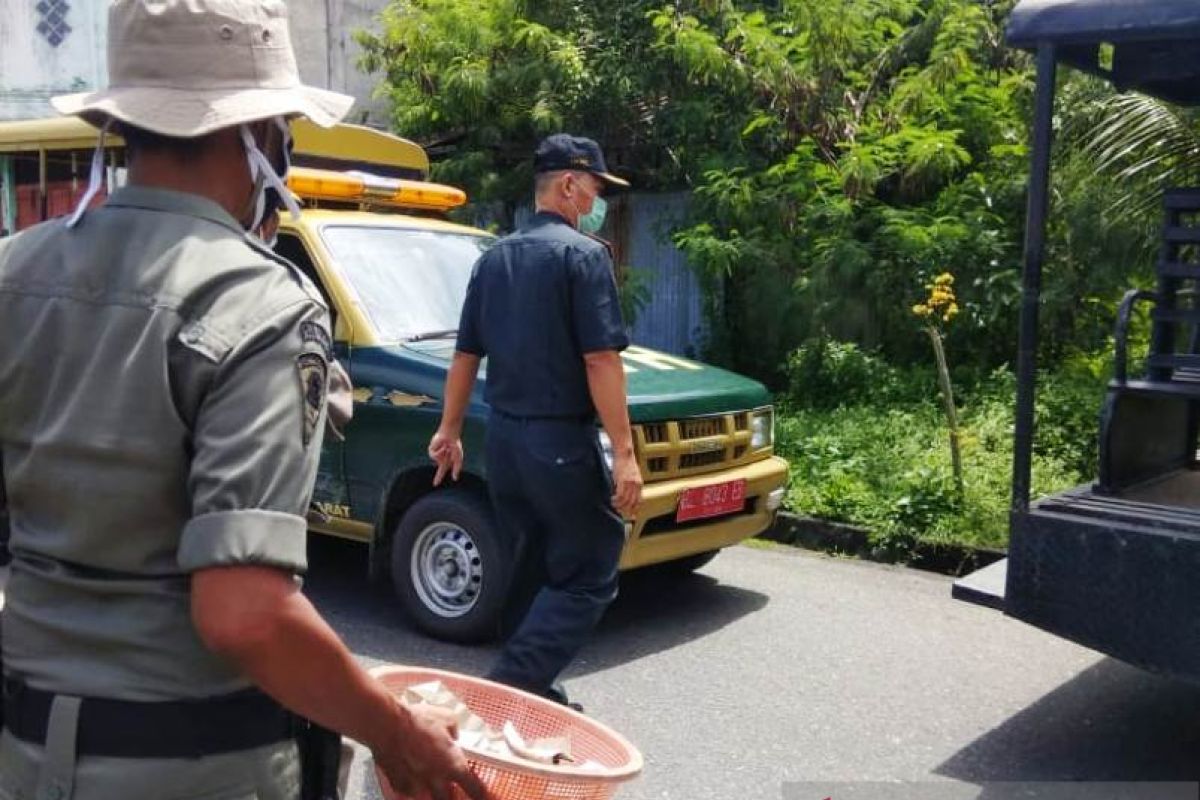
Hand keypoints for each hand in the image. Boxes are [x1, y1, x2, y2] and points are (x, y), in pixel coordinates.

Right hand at [372, 701, 490, 799]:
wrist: (386, 725)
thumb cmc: (417, 720)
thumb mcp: (446, 718)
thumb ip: (453, 732)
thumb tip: (453, 736)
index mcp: (453, 766)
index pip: (474, 789)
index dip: (482, 795)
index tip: (484, 797)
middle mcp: (437, 781)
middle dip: (452, 796)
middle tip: (452, 790)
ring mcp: (417, 787)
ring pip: (428, 798)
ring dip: (431, 792)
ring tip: (429, 780)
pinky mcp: (399, 786)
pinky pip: (409, 793)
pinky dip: (412, 788)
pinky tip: (411, 776)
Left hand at [428, 429, 463, 485]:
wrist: (450, 435)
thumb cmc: (455, 445)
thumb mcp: (458, 458)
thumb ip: (457, 468)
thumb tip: (455, 478)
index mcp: (445, 461)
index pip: (441, 471)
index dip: (438, 478)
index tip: (435, 484)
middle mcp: (439, 459)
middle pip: (440, 469)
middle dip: (439, 476)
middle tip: (438, 478)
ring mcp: (435, 455)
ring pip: (438, 460)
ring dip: (444, 453)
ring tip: (447, 447)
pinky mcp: (431, 450)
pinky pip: (434, 455)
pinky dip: (440, 450)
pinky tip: (443, 446)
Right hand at [611, 451, 642, 517]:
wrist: (624, 453)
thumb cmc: (626, 463)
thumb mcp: (632, 475)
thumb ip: (632, 485)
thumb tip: (627, 494)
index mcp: (639, 484)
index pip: (639, 501)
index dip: (635, 509)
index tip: (632, 515)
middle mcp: (636, 485)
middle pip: (632, 502)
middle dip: (626, 510)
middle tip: (620, 512)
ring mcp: (630, 483)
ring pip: (625, 500)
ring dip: (619, 505)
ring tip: (614, 505)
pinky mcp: (622, 481)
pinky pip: (620, 495)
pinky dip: (616, 500)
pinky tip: (612, 500)